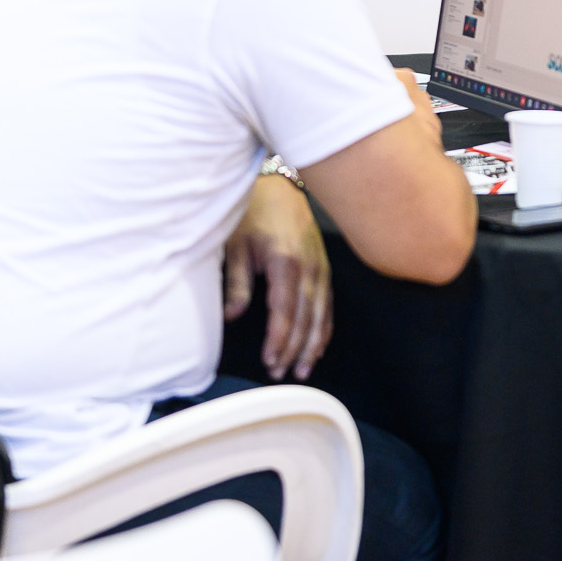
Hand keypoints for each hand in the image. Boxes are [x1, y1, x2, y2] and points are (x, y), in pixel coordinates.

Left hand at [224, 174, 331, 380]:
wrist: (279, 187)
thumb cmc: (254, 215)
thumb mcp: (237, 246)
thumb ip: (238, 283)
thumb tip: (233, 316)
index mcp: (285, 263)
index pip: (285, 312)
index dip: (279, 340)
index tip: (270, 361)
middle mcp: (309, 269)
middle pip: (306, 319)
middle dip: (294, 349)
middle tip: (281, 373)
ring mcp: (321, 268)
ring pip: (321, 315)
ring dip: (312, 345)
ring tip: (302, 370)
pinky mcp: (324, 268)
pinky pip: (328, 304)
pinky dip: (324, 328)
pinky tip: (318, 346)